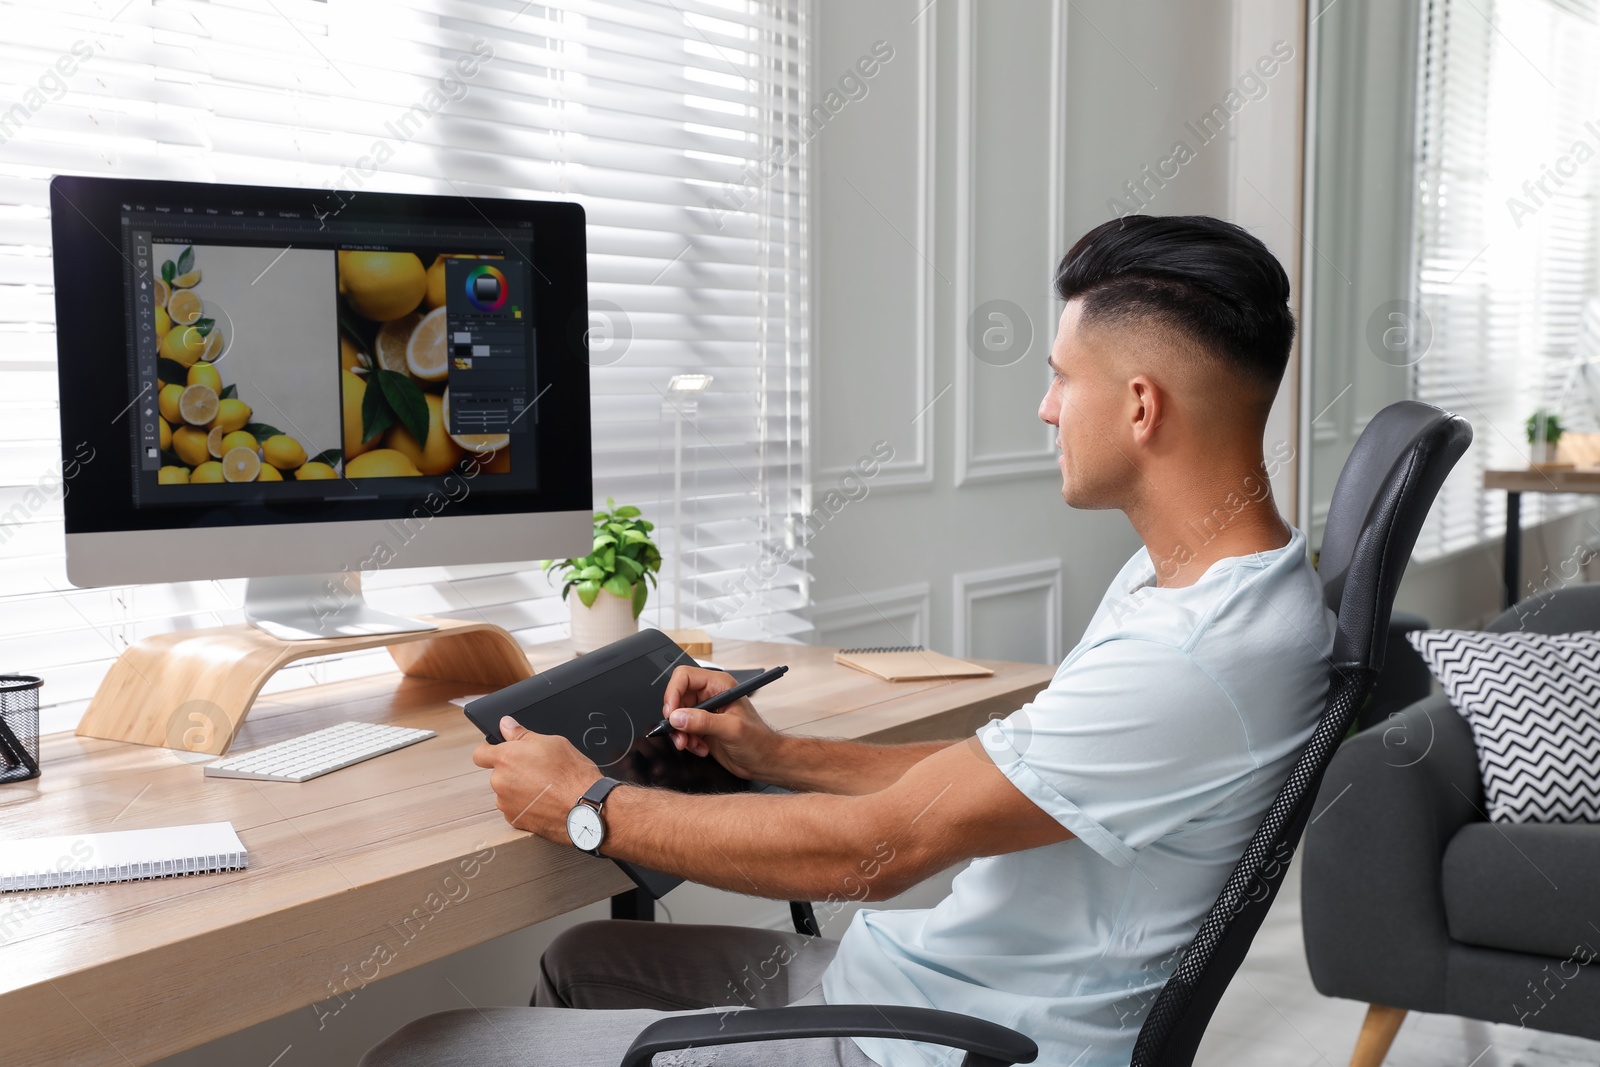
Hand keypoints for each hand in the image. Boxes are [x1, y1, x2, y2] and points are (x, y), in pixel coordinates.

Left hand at [472, 716, 602, 840]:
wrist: (586, 806)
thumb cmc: (572, 774)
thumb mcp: (552, 742)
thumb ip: (522, 734)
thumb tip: (506, 725)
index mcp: (506, 758)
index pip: (480, 753)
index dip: (490, 751)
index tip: (500, 752)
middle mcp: (500, 782)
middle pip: (498, 774)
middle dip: (512, 771)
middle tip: (537, 770)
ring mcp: (506, 803)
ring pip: (506, 792)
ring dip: (518, 789)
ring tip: (544, 788)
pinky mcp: (515, 820)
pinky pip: (514, 808)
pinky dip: (525, 805)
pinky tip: (544, 801)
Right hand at [660, 666, 783, 780]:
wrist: (764, 761)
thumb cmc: (759, 740)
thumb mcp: (731, 729)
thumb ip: (703, 721)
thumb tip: (678, 717)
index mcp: (719, 685)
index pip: (685, 676)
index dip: (673, 692)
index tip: (671, 712)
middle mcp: (710, 696)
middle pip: (677, 697)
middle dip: (675, 719)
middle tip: (680, 734)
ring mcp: (705, 712)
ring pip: (677, 716)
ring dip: (681, 733)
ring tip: (692, 744)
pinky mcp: (702, 728)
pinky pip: (682, 731)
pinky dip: (687, 742)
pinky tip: (701, 748)